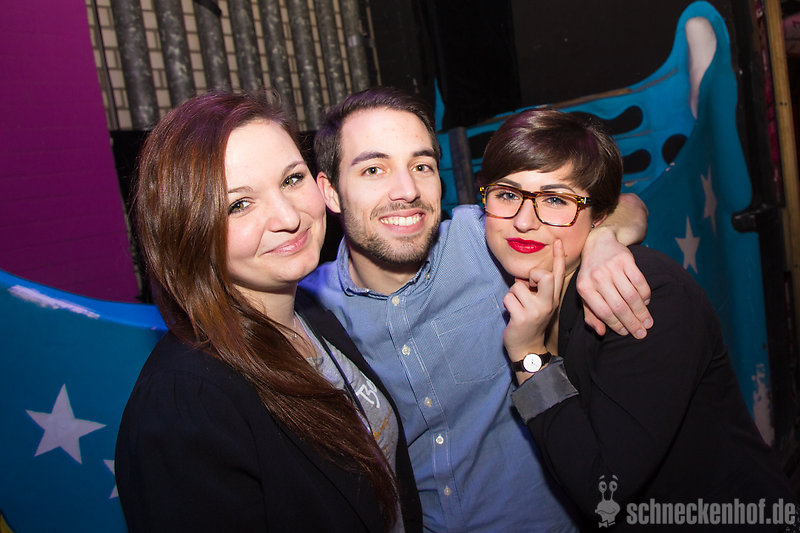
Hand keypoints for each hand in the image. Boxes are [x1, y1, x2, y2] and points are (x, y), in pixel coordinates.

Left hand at [503, 240, 564, 357]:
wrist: (527, 348)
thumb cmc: (531, 321)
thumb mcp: (541, 304)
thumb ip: (538, 289)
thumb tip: (527, 276)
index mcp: (554, 297)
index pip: (558, 274)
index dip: (558, 257)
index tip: (558, 241)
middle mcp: (548, 303)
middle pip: (545, 276)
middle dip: (533, 275)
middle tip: (529, 286)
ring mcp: (536, 311)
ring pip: (518, 287)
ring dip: (513, 295)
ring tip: (518, 306)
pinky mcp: (522, 317)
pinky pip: (508, 298)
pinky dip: (507, 304)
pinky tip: (513, 314)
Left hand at [577, 226, 651, 337]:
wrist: (598, 243)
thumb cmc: (591, 274)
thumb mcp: (585, 293)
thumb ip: (590, 314)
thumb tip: (601, 332)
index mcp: (584, 288)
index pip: (603, 312)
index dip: (616, 325)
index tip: (626, 333)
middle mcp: (597, 277)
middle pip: (619, 306)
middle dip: (632, 322)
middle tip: (642, 333)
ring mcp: (611, 268)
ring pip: (631, 296)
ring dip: (642, 312)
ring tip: (648, 322)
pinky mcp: (625, 260)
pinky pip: (639, 281)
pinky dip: (645, 294)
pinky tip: (646, 302)